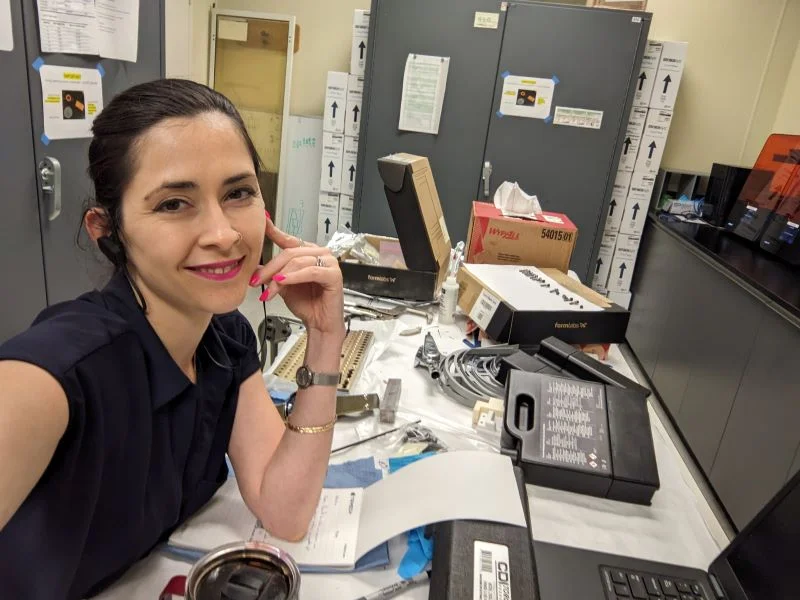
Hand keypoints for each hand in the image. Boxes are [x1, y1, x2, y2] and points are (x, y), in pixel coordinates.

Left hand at [250, 217, 344, 336]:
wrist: (319, 323)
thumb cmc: (307, 304)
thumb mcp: (283, 285)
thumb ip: (271, 273)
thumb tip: (252, 265)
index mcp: (309, 252)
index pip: (289, 239)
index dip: (275, 232)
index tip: (262, 224)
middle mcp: (320, 253)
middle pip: (290, 252)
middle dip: (271, 267)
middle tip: (256, 280)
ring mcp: (329, 263)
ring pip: (298, 262)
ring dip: (280, 276)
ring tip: (269, 289)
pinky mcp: (334, 275)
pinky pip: (311, 272)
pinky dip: (295, 277)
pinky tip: (283, 282)